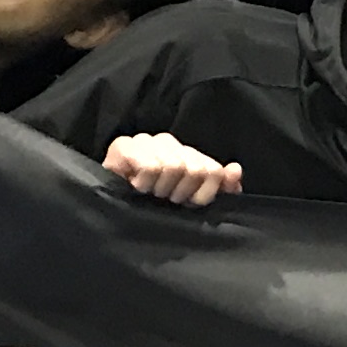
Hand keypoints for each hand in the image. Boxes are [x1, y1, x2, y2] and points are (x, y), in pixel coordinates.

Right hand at [104, 132, 243, 206]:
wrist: (111, 205)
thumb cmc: (152, 204)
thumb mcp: (190, 200)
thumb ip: (219, 188)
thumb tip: (234, 170)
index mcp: (187, 154)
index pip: (213, 170)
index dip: (203, 195)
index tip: (187, 203)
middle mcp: (169, 143)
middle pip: (194, 168)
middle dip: (181, 194)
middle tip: (165, 199)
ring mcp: (146, 141)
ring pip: (173, 166)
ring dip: (161, 190)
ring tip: (150, 193)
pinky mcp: (124, 146)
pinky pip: (149, 166)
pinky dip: (145, 184)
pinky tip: (137, 187)